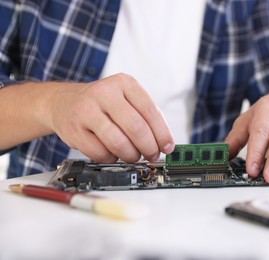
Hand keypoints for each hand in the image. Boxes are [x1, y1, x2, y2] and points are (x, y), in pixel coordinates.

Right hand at [48, 73, 174, 162]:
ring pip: (118, 143)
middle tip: (152, 155)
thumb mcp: (126, 99)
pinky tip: (113, 153)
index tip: (168, 147)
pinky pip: (100, 153)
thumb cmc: (103, 104)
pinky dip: (112, 158)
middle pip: (136, 128)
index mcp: (123, 83)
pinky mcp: (73, 130)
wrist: (64, 102)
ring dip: (131, 155)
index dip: (162, 133)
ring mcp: (86, 111)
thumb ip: (145, 117)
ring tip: (133, 155)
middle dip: (149, 147)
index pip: (150, 111)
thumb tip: (165, 144)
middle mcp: (104, 93)